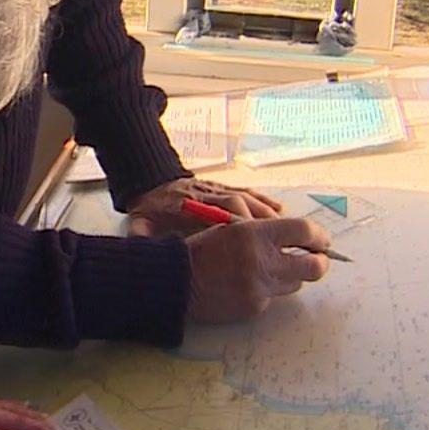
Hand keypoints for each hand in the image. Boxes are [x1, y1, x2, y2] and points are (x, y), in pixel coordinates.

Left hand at [125, 177, 282, 235]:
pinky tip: (281, 212)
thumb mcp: (140, 224)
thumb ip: (142, 236)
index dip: (236, 226)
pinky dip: (264, 201)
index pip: (218, 214)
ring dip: (269, 214)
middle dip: (261, 222)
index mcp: (188, 205)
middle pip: (240, 205)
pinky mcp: (223, 187)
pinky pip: (248, 192)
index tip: (252, 242)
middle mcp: (207, 195)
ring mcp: (217, 189)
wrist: (149, 180)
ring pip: (248, 199)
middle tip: (281, 241)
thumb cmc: (148, 210)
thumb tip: (142, 248)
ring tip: (288, 230)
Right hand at [186, 217, 332, 323]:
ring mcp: (260, 288)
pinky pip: (273, 297)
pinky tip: (245, 285)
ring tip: (268, 270)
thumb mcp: (232, 228)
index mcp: (254, 233)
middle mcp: (261, 261)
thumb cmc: (203, 250)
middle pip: (314, 266)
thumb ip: (265, 232)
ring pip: (296, 283)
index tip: (322, 240)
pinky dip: (266, 290)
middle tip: (318, 259)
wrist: (176, 282)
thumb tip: (298, 239)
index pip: (304, 231)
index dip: (319, 236)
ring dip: (290, 276)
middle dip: (321, 262)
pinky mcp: (255, 307)